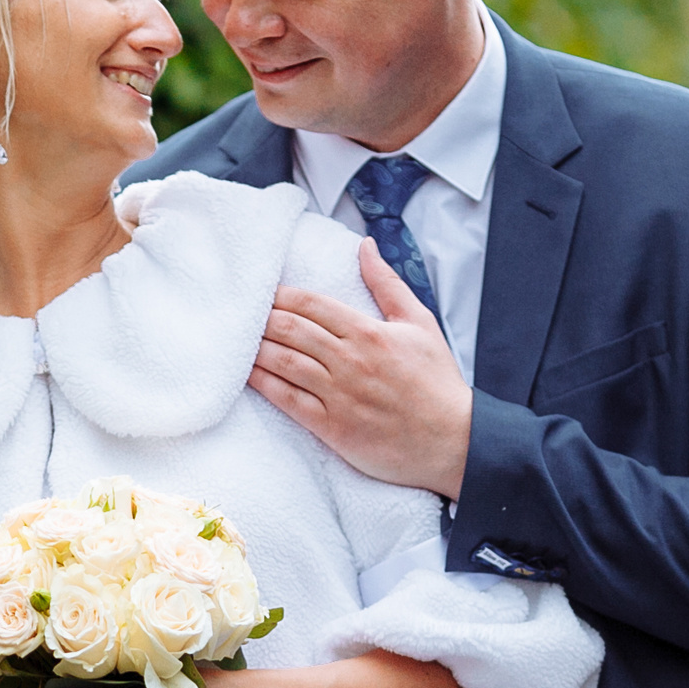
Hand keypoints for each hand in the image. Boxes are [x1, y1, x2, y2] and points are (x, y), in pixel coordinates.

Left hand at [248, 239, 472, 499]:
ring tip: (235, 339)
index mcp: (370, 332)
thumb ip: (387, 284)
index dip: (279, 296)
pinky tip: (246, 374)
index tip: (261, 293)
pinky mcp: (333, 427)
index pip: (311, 304)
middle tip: (239, 314)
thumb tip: (364, 246)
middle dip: (260, 319)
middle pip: (290, 329)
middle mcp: (351, 360)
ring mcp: (340, 395)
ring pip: (284, 362)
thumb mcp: (419, 323)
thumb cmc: (436, 382)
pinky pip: (288, 400)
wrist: (454, 441)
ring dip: (255, 348)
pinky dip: (263, 384)